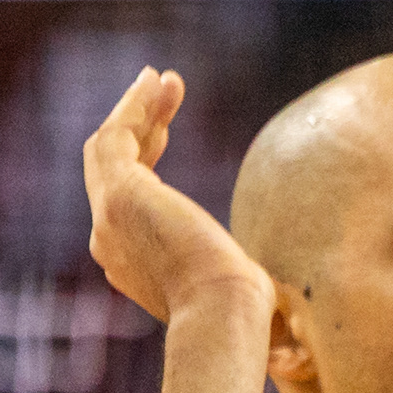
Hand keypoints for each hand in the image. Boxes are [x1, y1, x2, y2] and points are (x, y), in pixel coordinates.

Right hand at [85, 71, 274, 327]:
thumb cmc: (244, 314)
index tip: (164, 132)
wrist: (224, 314)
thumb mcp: (237, 288)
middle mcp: (110, 240)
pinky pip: (116, 136)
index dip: (145, 158)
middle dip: (139, 127)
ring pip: (109, 148)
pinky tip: (155, 82)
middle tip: (163, 93)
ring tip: (161, 78)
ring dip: (135, 110)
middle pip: (113, 168)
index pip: (128, 198)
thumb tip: (284, 304)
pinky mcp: (118, 195)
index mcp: (132, 263)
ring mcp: (108, 218)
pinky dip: (132, 106)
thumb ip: (238, 278)